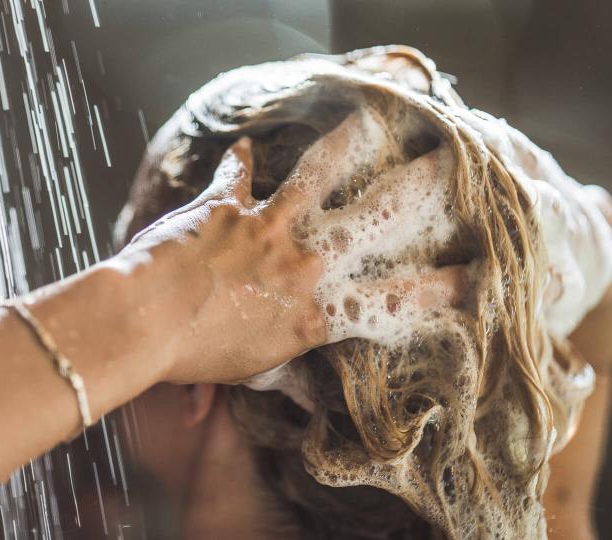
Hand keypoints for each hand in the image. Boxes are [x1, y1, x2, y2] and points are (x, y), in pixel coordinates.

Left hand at [111, 110, 466, 383]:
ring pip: (319, 175)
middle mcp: (301, 265)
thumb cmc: (194, 358)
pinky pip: (238, 174)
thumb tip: (307, 386)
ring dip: (345, 145)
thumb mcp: (252, 371)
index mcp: (311, 313)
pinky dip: (239, 160)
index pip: (390, 299)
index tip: (474, 274)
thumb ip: (285, 365)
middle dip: (417, 190)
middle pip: (373, 220)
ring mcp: (267, 228)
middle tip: (447, 165)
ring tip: (368, 120)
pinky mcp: (227, 207)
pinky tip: (244, 144)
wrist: (143, 324)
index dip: (437, 287)